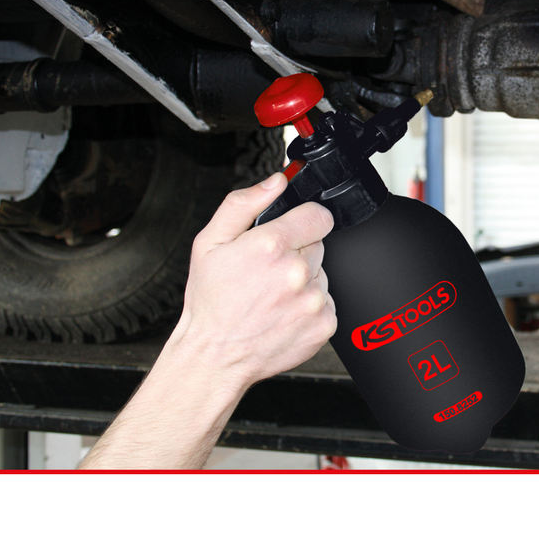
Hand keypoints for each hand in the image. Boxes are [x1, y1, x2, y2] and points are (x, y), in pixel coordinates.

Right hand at [175, 172, 336, 391]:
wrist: (215, 356)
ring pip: (322, 273)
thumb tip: (276, 181)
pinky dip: (310, 307)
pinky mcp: (325, 324)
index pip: (317, 215)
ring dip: (304, 280)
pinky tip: (284, 313)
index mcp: (271, 246)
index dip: (304, 220)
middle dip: (297, 252)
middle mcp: (297, 273)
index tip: (294, 229)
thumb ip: (244, 204)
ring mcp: (313, 300)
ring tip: (273, 295)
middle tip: (268, 271)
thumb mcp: (210, 243)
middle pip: (318, 244)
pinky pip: (328, 302)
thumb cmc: (211, 302)